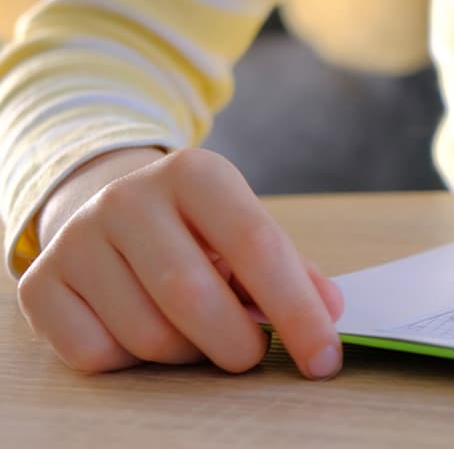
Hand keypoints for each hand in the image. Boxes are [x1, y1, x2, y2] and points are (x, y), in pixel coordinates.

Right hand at [17, 147, 344, 378]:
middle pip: (194, 297)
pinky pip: (97, 354)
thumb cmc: (198, 230)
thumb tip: (329, 309)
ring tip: (196, 331)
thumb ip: (291, 270)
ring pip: (148, 335)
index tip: (325, 357)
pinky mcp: (40, 283)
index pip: (257, 246)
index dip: (297, 310)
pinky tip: (141, 328)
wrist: (112, 209)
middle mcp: (128, 197)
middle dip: (237, 343)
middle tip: (253, 355)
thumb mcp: (245, 230)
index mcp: (195, 173)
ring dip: (187, 354)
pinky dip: (133, 363)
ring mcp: (77, 238)